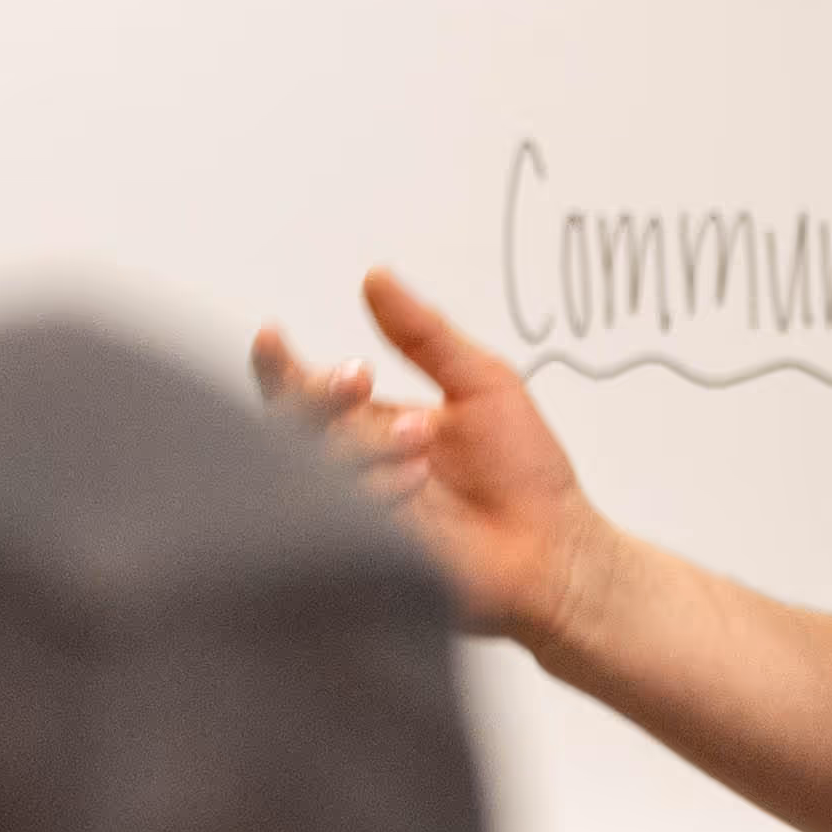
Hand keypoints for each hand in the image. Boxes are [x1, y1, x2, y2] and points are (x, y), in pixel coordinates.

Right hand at [252, 267, 612, 656]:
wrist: (557, 548)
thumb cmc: (525, 472)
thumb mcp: (481, 382)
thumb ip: (425, 333)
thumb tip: (376, 277)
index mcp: (370, 424)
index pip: (301, 391)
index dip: (278, 366)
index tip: (274, 336)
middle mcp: (354, 467)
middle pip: (289, 427)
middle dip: (316, 396)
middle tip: (360, 379)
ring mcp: (356, 513)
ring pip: (309, 471)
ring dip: (360, 445)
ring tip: (422, 443)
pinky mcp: (364, 554)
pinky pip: (333, 519)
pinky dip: (370, 491)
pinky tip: (414, 482)